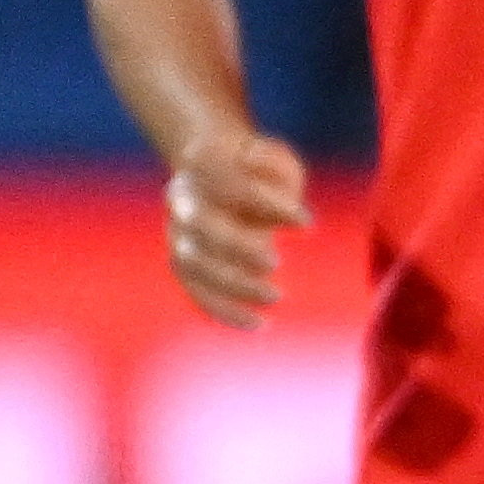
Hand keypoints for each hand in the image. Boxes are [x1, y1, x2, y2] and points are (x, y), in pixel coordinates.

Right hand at [165, 129, 307, 328]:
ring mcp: (177, 232)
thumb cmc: (260, 172)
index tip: (307, 222)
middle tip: (276, 262)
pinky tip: (258, 323)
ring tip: (275, 296)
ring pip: (193, 263)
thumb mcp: (277, 162)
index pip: (227, 181)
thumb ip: (276, 168)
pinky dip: (223, 310)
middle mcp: (181, 196)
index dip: (265, 202)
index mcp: (200, 160)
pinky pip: (195, 291)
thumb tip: (277, 197)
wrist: (222, 177)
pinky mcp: (182, 263)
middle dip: (237, 245)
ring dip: (232, 283)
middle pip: (199, 223)